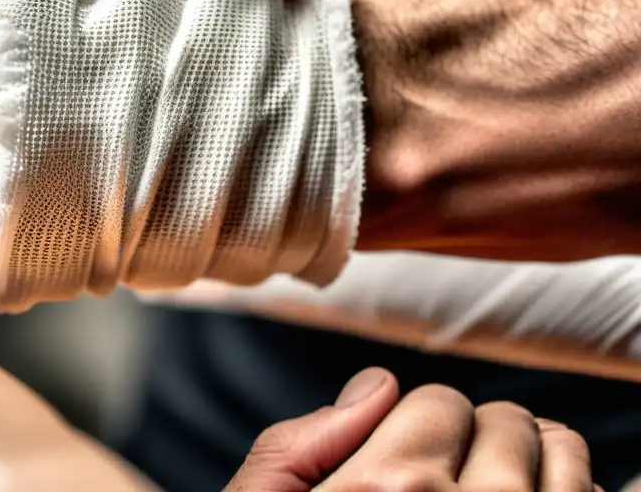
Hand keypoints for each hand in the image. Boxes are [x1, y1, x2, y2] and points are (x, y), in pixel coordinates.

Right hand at [227, 370, 593, 491]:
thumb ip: (302, 442)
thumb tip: (373, 386)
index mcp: (386, 489)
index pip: (437, 403)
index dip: (418, 430)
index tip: (404, 465)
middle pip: (503, 424)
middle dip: (476, 443)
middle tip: (449, 484)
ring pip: (566, 460)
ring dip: (536, 469)